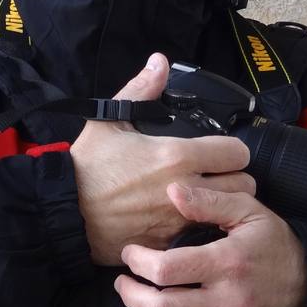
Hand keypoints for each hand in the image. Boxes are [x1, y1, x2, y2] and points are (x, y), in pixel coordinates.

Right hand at [69, 53, 254, 265]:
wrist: (63, 212)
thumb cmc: (86, 167)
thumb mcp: (109, 121)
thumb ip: (141, 90)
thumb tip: (160, 62)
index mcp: (177, 155)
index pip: (238, 152)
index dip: (233, 150)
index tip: (221, 152)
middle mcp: (186, 189)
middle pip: (243, 186)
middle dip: (235, 179)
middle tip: (218, 176)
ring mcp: (179, 221)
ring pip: (225, 214)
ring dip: (221, 206)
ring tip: (204, 198)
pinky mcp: (169, 244)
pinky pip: (200, 235)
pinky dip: (199, 228)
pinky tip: (184, 219)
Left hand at [114, 183, 306, 306]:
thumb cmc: (276, 246)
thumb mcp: (249, 212)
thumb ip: (209, 200)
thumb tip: (172, 190)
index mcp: (230, 262)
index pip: (167, 268)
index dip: (138, 261)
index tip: (131, 253)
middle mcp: (231, 301)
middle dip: (131, 294)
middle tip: (124, 281)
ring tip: (140, 302)